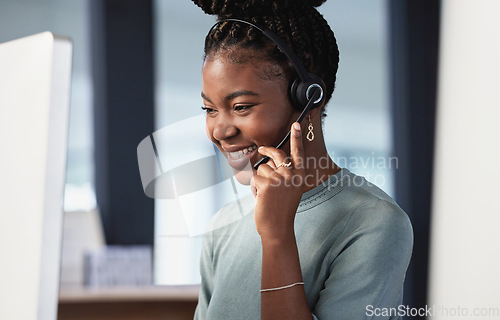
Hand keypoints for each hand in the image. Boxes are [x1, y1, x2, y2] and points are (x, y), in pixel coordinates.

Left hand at [252, 122, 305, 240]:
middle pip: (276, 154)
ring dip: (260, 179)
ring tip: (266, 194)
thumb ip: (283, 175)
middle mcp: (292, 175)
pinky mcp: (266, 184)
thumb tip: (267, 162)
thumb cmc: (281, 209)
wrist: (277, 228)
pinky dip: (254, 187)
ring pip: (263, 168)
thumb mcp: (289, 190)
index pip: (298, 153)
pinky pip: (255, 178)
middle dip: (267, 150)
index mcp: (300, 176)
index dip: (296, 138)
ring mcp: (279, 179)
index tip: (296, 123)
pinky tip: (260, 198)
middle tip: (261, 150)